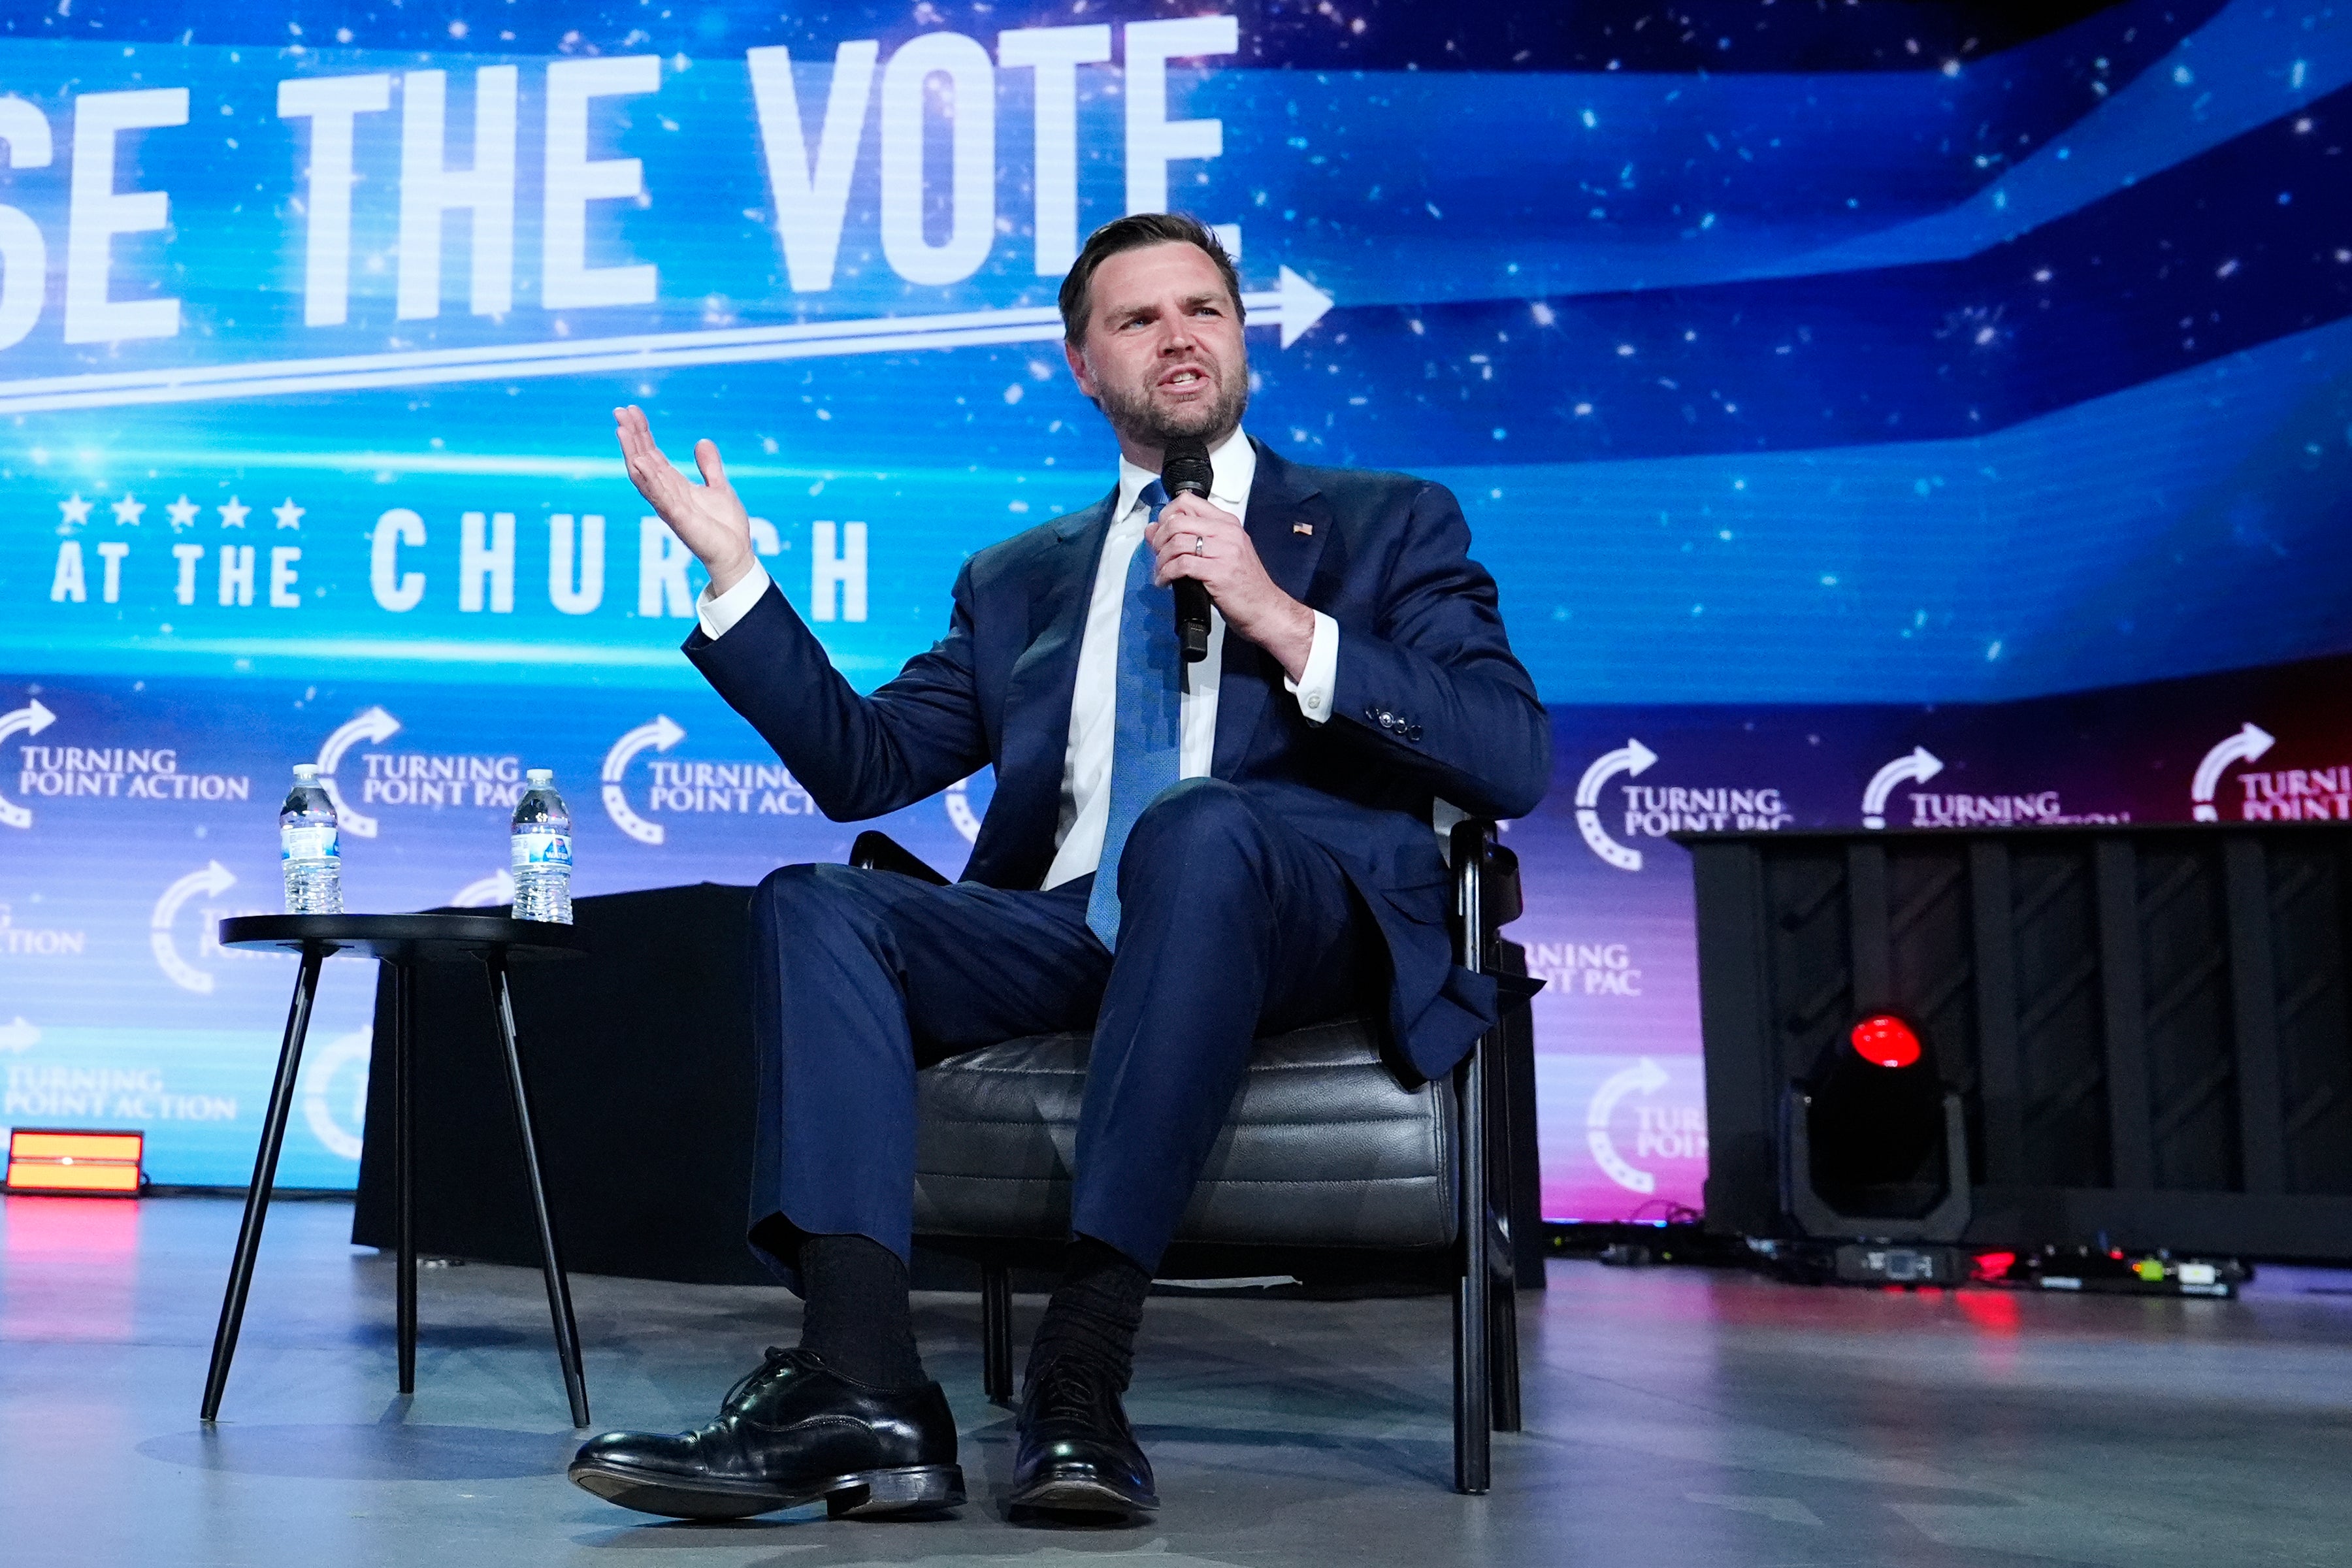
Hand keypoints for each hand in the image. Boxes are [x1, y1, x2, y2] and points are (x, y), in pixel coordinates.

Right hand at [614, 405, 756, 596]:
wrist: (737, 554)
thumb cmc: (725, 526)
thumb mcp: (719, 487)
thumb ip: (709, 466)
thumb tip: (702, 441)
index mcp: (674, 485)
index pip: (652, 454)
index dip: (641, 432)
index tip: (631, 410)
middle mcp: (666, 495)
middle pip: (642, 460)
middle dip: (631, 436)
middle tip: (619, 411)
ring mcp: (670, 507)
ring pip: (644, 476)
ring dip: (632, 453)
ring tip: (622, 430)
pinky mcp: (680, 520)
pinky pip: (661, 497)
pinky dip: (650, 480)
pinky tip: (640, 462)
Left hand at [1146, 494, 1315, 680]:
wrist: (1265, 609)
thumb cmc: (1245, 585)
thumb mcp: (1220, 554)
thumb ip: (1191, 538)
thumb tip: (1154, 530)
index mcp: (1227, 524)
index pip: (1187, 502)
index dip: (1166, 515)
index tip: (1160, 533)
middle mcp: (1227, 532)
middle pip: (1177, 521)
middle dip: (1159, 540)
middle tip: (1157, 555)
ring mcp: (1224, 551)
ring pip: (1176, 542)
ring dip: (1161, 559)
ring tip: (1161, 571)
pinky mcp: (1219, 572)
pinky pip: (1181, 565)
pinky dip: (1166, 574)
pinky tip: (1166, 582)